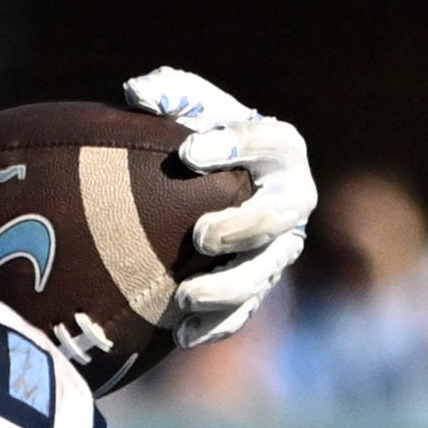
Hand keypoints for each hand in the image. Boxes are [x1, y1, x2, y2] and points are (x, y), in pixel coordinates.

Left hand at [124, 66, 314, 349]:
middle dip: (242, 229)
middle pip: (277, 219)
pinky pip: (242, 313)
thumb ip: (172, 94)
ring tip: (183, 296)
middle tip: (199, 236)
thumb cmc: (201, 139)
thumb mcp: (190, 109)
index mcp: (280, 149)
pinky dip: (215, 326)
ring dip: (226, 289)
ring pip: (262, 275)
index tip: (186, 153)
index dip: (234, 146)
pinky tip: (181, 334)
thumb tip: (137, 93)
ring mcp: (276, 249)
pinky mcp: (256, 287)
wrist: (210, 189)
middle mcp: (289, 201)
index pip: (268, 144)